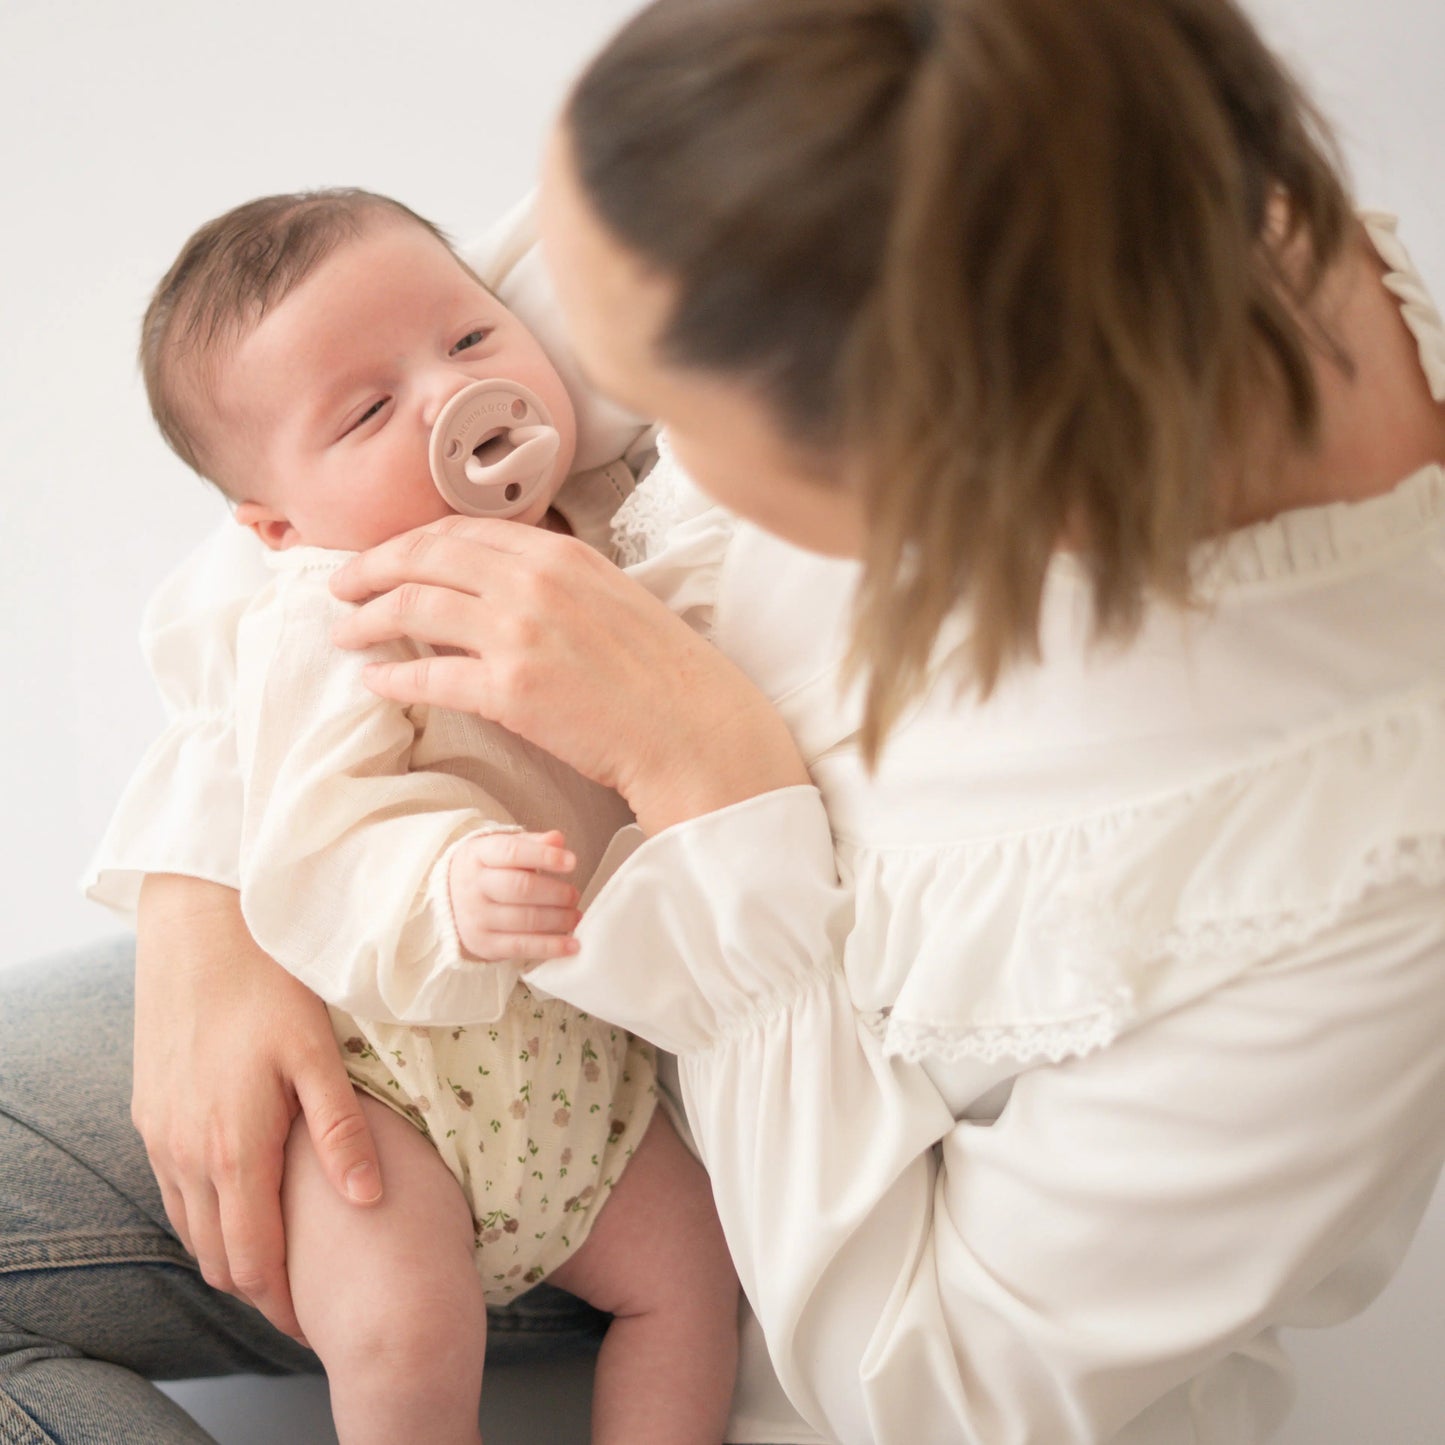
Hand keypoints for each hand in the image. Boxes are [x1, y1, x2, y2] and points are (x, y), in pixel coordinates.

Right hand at [132, 874, 382, 1341]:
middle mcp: (185, 1154)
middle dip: (257, 1285)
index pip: (251, 1259)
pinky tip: (241, 1197)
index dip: (282, 1299)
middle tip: (302, 1295)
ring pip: (190, 1227)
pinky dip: (205, 1213)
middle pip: (216, 1256)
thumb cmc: (270, 986)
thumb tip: (368, 1200)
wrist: (199, 932)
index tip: (316, 1315)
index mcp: (233, 1149)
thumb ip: (341, 1132)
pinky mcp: (149, 1114)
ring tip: (277, 1256)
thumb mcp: (318, 1055)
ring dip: (228, 1250)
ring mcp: (159, 1136)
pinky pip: (172, 1189)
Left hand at [330, 516, 809, 833]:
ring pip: (414, 608)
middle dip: (369, 568)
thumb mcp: (612, 599)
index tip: (382, 557)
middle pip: (424, 558)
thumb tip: (500, 585)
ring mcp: (520, 632)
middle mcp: (534, 582)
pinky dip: (393, 678)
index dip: (408, 542)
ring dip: (366, 619)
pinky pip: (429, 677)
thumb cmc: (662, 673)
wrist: (694, 728)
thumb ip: (556, 582)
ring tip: (344, 632)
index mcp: (560, 554)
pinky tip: (376, 682)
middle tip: (339, 585)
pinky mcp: (512, 689)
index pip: (460, 531)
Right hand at [450, 828, 581, 961]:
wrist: (451, 900)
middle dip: (556, 893)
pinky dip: (551, 947)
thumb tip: (557, 839)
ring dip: (558, 919)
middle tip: (574, 895)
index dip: (544, 856)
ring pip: (525, 919)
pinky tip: (572, 945)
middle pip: (521, 888)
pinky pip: (522, 947)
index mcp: (479, 855)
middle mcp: (474, 886)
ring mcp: (476, 917)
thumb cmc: (490, 871)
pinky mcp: (484, 944)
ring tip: (575, 915)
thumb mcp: (504, 849)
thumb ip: (532, 844)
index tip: (572, 862)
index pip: (512, 852)